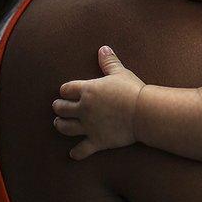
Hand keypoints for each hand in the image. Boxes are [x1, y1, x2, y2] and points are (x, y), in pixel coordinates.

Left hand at [52, 45, 145, 159]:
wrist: (144, 112)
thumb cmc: (133, 90)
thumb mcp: (120, 72)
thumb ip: (109, 61)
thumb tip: (103, 48)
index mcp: (88, 90)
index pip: (67, 89)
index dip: (65, 90)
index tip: (66, 91)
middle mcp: (84, 109)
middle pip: (62, 108)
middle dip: (58, 107)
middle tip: (58, 108)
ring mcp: (89, 126)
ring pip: (66, 128)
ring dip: (60, 125)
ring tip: (59, 124)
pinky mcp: (97, 140)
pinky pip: (82, 149)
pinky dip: (76, 153)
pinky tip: (73, 154)